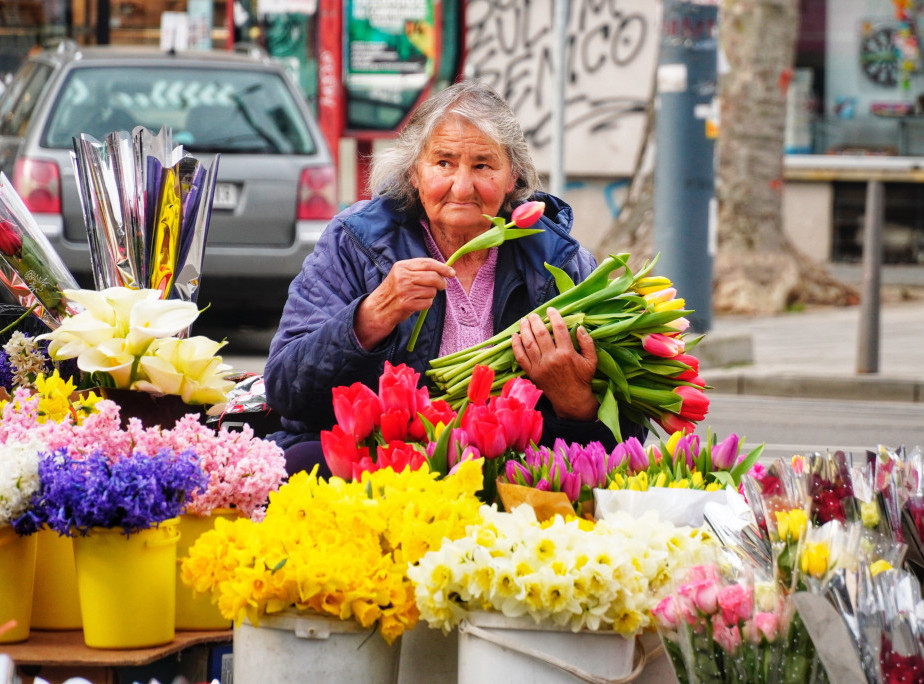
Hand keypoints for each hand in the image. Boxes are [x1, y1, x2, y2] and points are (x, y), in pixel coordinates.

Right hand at [355, 258, 454, 349]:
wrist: (379, 308)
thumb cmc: (395, 290)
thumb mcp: (403, 274)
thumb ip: (420, 270)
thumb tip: (445, 270)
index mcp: (402, 266)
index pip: (428, 263)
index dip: (443, 268)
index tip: (452, 273)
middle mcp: (403, 277)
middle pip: (433, 277)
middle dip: (441, 283)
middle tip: (442, 286)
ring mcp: (404, 291)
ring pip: (432, 291)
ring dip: (431, 295)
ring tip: (421, 296)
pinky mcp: (407, 304)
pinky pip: (428, 303)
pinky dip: (426, 304)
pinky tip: (417, 303)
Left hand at [511, 306, 598, 420]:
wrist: (571, 400)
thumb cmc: (582, 379)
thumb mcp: (591, 360)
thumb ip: (587, 342)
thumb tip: (579, 327)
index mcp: (567, 353)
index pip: (558, 328)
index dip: (554, 316)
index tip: (550, 310)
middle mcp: (551, 358)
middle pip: (540, 333)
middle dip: (535, 320)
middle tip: (533, 314)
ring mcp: (540, 366)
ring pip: (528, 343)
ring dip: (524, 329)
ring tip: (524, 320)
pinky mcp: (532, 373)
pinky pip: (520, 357)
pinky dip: (515, 345)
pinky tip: (514, 336)